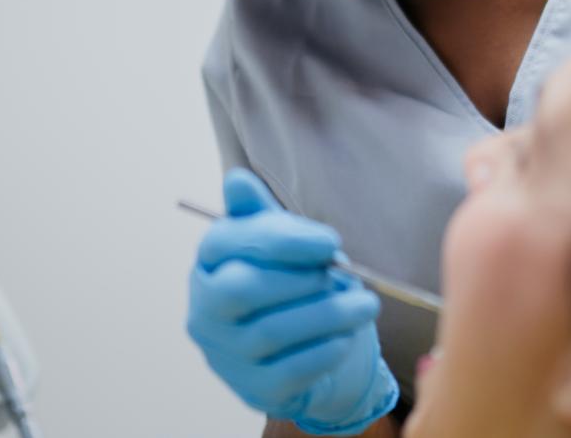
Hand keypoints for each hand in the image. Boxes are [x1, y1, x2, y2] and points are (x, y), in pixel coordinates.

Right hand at [187, 169, 398, 434]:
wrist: (290, 347)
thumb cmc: (279, 281)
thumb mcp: (273, 242)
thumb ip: (259, 214)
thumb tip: (239, 182)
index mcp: (208, 264)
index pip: (230, 243)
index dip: (282, 240)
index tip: (330, 240)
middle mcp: (205, 310)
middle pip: (244, 289)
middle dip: (301, 280)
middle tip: (347, 275)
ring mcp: (225, 354)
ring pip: (271, 332)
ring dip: (327, 316)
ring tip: (365, 304)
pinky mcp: (251, 387)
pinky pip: (289, 371)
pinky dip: (324, 352)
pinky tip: (348, 337)